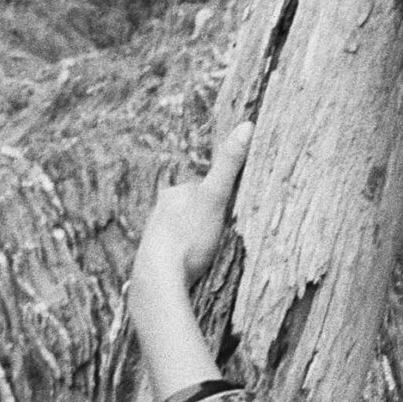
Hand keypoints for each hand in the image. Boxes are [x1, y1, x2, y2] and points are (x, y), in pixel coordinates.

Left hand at [131, 120, 253, 293]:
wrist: (159, 276)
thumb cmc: (188, 235)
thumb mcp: (215, 197)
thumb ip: (230, 164)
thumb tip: (248, 125)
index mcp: (172, 194)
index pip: (203, 190)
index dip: (221, 201)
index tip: (231, 215)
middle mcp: (159, 212)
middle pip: (192, 213)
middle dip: (206, 223)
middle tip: (222, 239)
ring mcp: (155, 237)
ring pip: (183, 235)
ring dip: (196, 243)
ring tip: (208, 257)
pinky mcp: (154, 262)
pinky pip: (176, 256)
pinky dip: (185, 261)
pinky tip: (192, 270)